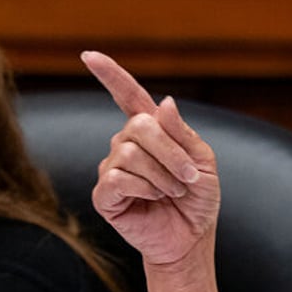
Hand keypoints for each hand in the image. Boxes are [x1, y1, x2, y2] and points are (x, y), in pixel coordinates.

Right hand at [83, 51, 220, 265]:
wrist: (192, 237)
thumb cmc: (198, 199)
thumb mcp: (202, 162)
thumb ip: (183, 133)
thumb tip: (164, 102)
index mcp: (153, 131)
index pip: (128, 96)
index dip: (111, 75)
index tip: (89, 55)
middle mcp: (126, 144)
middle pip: (139, 126)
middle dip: (172, 153)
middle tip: (188, 177)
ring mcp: (112, 168)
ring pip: (131, 153)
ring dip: (163, 175)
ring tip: (173, 192)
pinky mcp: (105, 194)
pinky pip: (119, 177)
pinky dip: (146, 188)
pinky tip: (154, 198)